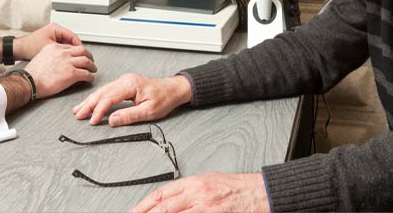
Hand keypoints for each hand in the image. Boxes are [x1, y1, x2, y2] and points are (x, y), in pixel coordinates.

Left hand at [15, 23, 81, 60]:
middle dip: (75, 50)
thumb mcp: (49, 49)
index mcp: (56, 28)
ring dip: (69, 51)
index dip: (79, 47)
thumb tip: (74, 55)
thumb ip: (63, 51)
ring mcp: (52, 36)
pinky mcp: (50, 41)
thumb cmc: (30, 47)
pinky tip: (64, 60)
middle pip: (71, 40)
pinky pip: (61, 47)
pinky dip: (63, 52)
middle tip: (80, 58)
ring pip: (66, 44)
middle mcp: (55, 30)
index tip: (83, 54)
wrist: (18, 49)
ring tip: (73, 60)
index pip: (73, 36)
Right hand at [24, 42, 95, 98]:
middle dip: (88, 55)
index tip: (80, 55)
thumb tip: (56, 60)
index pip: (71, 47)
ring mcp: (68, 62)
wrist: (29, 82)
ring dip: (92, 66)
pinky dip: (90, 76)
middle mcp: (62, 53)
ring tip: (93, 69)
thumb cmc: (32, 74)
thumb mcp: (41, 57)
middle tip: (90, 60)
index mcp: (54, 47)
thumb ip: (50, 55)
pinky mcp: (72, 74)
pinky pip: (86, 74)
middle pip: (82, 50)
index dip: (78, 51)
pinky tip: (90, 78)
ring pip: (86, 61)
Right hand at [73, 73, 191, 125]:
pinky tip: (91, 102)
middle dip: (89, 104)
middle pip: (102, 92)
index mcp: (130, 85)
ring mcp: (125, 81)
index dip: (99, 110)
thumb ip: (129, 115)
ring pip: (103, 91)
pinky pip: (108, 91)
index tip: (92, 121)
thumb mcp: (149, 111)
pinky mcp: (125, 85)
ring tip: (79, 110)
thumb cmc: (165, 98)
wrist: (174, 89)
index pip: (109, 98)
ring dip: (91, 100)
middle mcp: (125, 80)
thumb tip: (112, 120)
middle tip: (78, 115)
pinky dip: (98, 98)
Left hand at [131, 173, 268, 212]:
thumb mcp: (208, 182)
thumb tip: (169, 201)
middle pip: (164, 207)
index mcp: (193, 182)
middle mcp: (197, 194)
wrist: (259, 193)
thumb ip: (189, 191)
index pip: (162, 194)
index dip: (144, 204)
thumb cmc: (236, 188)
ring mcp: (205, 207)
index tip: (134, 212)